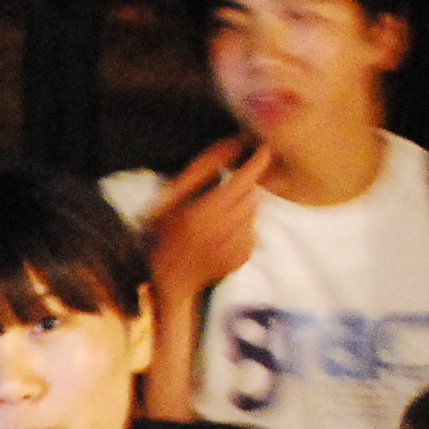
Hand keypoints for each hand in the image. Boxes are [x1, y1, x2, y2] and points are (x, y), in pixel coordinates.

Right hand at [140, 136, 272, 308]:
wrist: (169, 279)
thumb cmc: (165, 236)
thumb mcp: (171, 201)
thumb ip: (198, 174)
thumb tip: (225, 150)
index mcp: (204, 213)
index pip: (242, 181)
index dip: (256, 163)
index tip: (263, 149)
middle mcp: (224, 229)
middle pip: (252, 195)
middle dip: (245, 188)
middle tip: (224, 191)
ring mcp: (237, 245)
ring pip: (254, 213)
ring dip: (243, 208)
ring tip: (218, 217)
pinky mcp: (244, 256)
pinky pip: (253, 232)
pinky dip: (243, 228)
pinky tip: (222, 235)